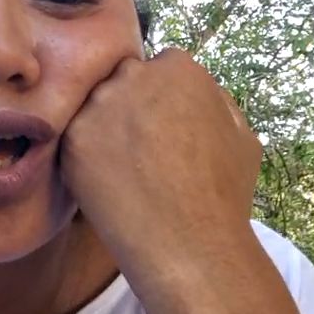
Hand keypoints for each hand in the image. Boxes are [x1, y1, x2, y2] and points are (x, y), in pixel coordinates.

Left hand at [59, 48, 262, 300]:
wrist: (191, 245)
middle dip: (131, 105)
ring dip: (105, 129)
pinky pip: (76, 138)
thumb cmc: (224, 194)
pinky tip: (108, 182)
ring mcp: (99, 105)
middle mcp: (134, 76)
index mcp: (179, 68)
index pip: (162, 68)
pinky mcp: (72, 137)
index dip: (164, 99)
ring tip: (125, 169)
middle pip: (124, 80)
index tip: (166, 126)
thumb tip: (191, 95)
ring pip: (96, 108)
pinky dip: (87, 157)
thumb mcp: (241, 134)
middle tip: (142, 147)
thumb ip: (213, 100)